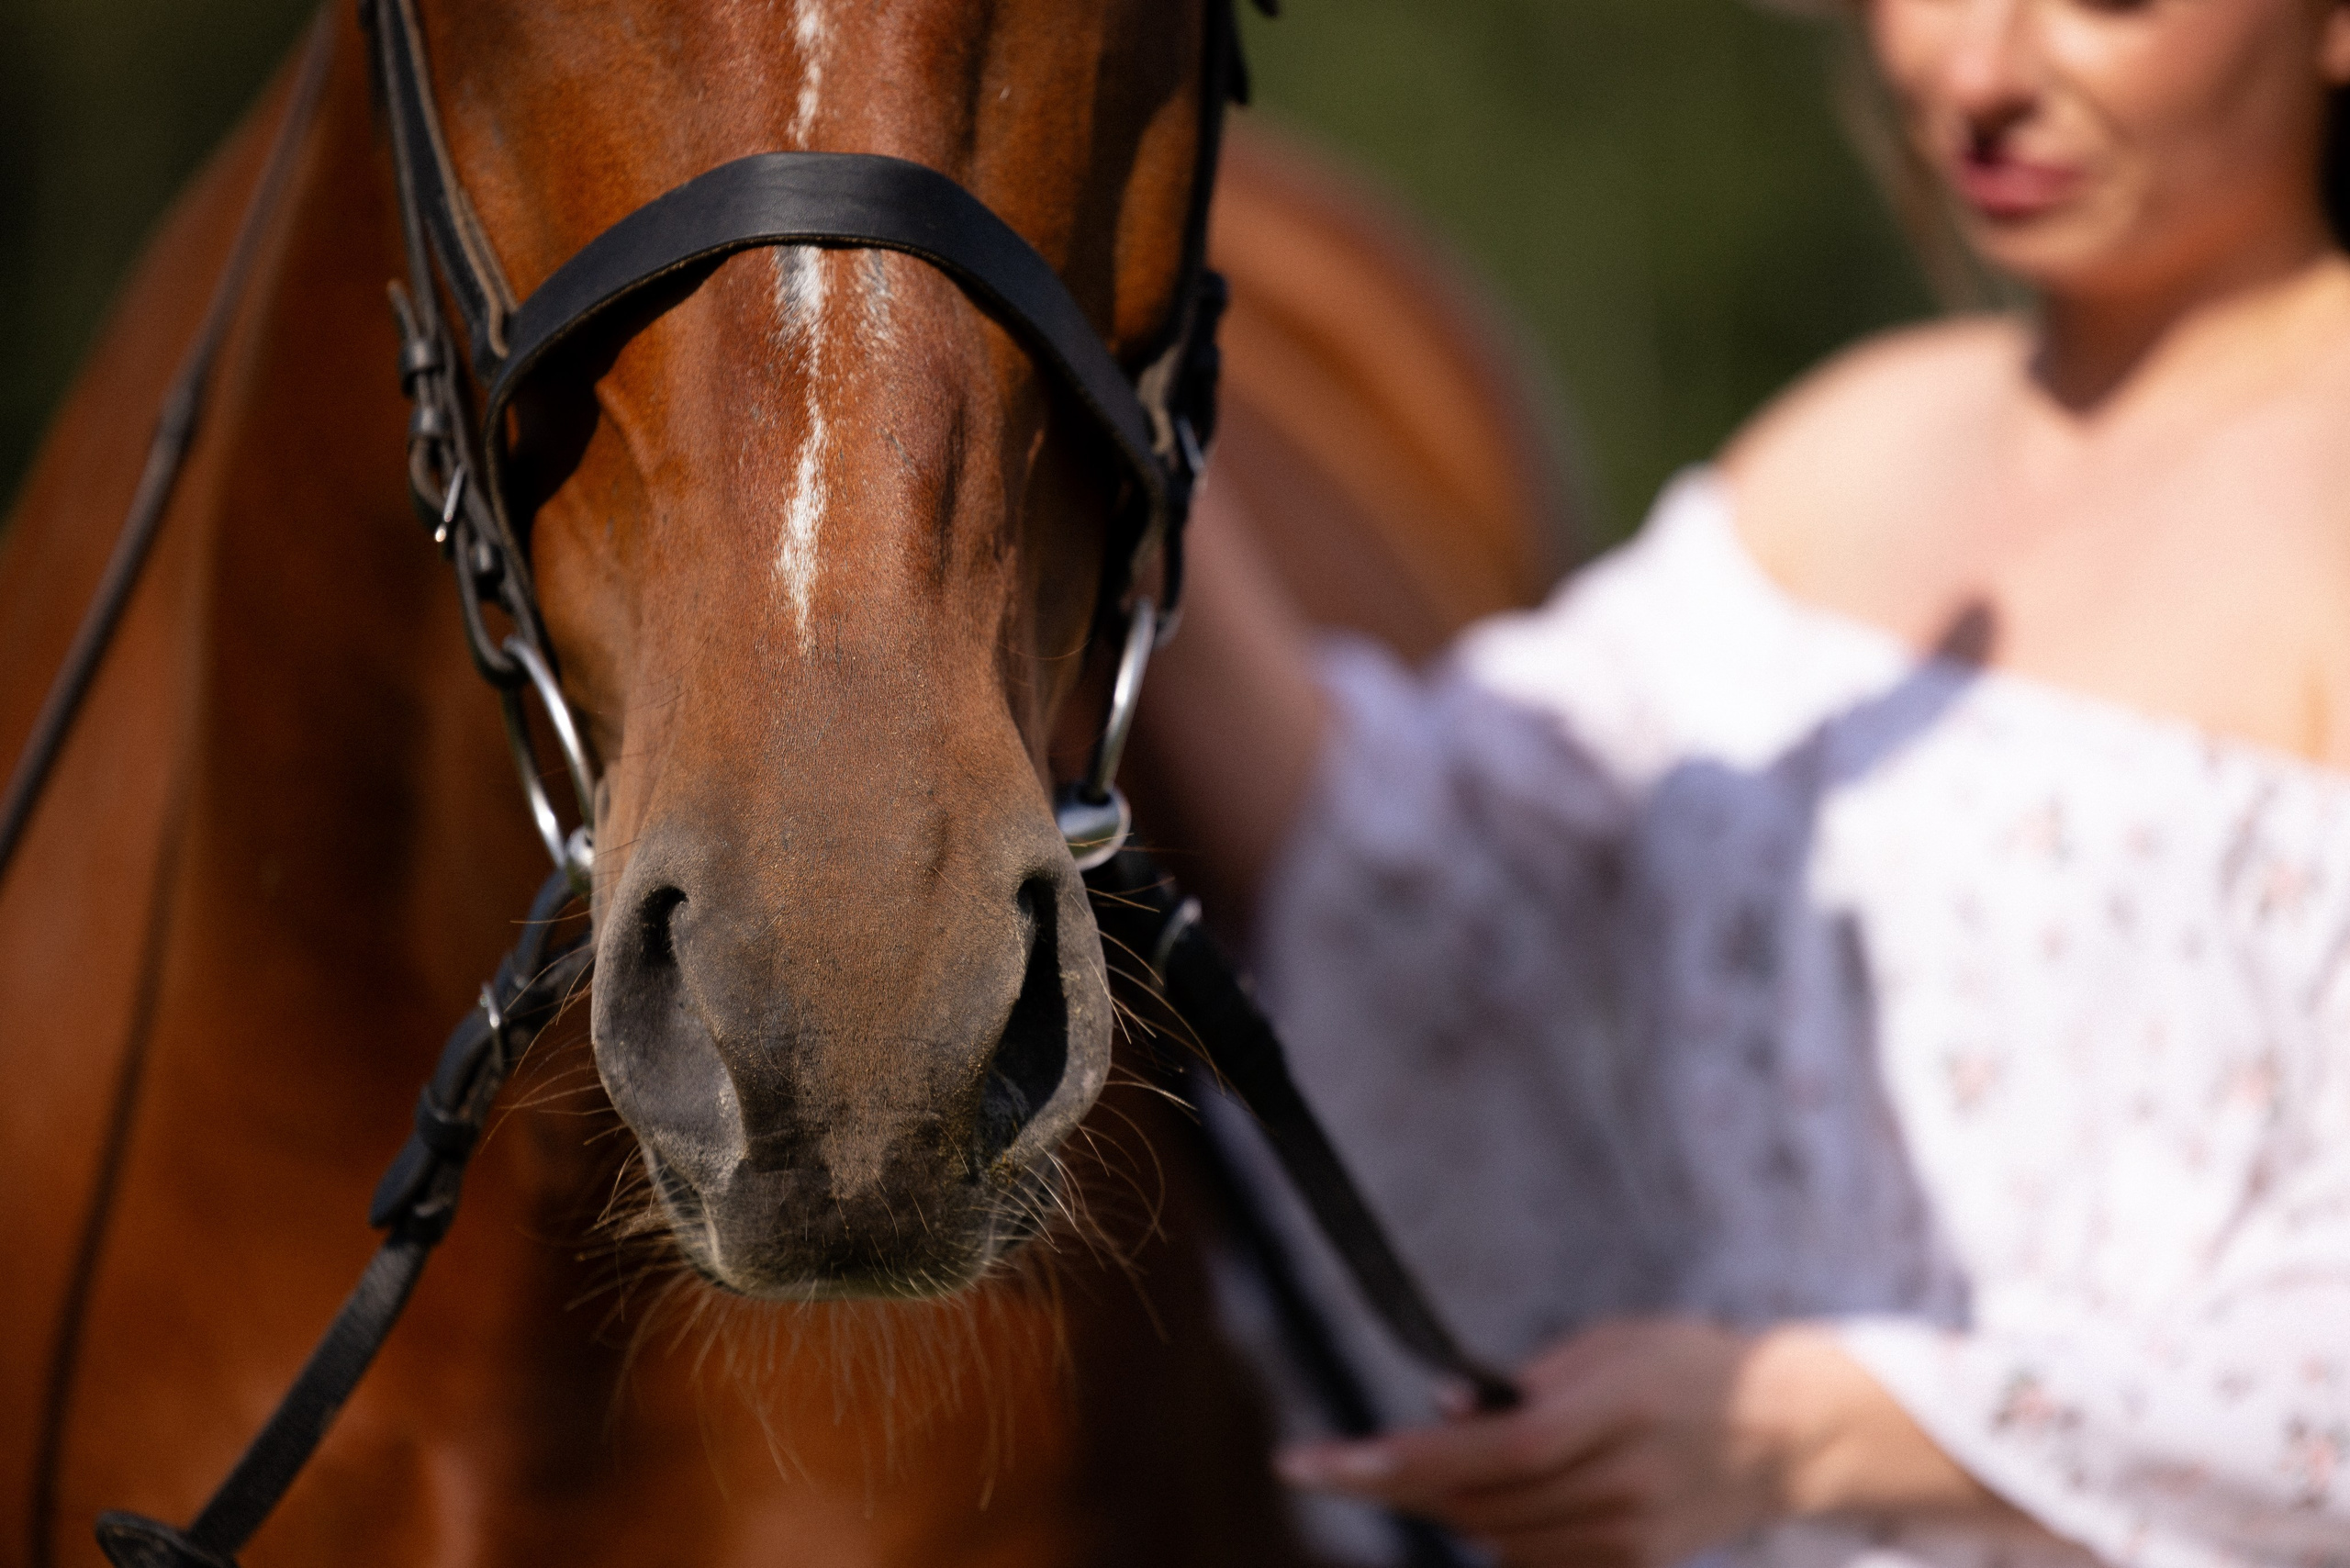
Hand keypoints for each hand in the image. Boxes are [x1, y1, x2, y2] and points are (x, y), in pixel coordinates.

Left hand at [1275, 1318, 1995, 1567]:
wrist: (1787, 1433)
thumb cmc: (1684, 1366)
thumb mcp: (1606, 1343)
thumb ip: (1525, 1383)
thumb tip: (1442, 1407)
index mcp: (1612, 1410)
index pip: (1483, 1449)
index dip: (1392, 1459)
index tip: (1309, 1461)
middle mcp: (1620, 1485)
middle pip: (1473, 1503)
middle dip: (1397, 1480)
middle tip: (1341, 1457)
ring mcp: (1628, 1539)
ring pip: (1491, 1539)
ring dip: (1444, 1502)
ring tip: (1438, 1458)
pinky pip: (1527, 1561)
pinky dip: (1492, 1529)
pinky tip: (1501, 1492)